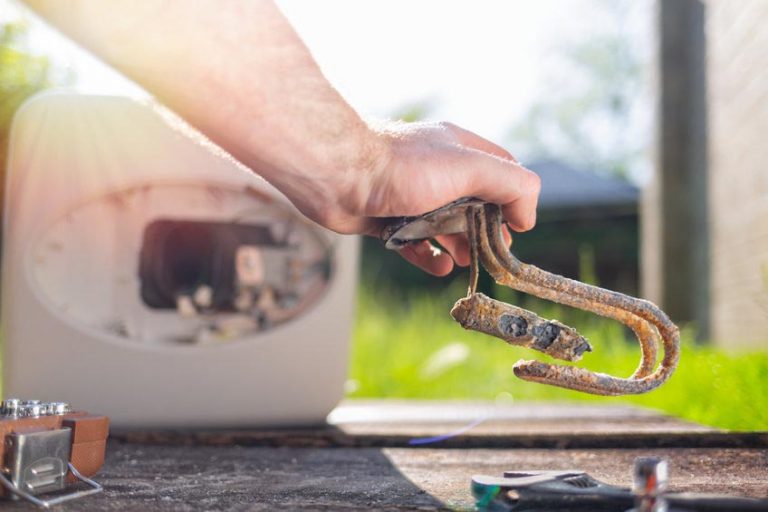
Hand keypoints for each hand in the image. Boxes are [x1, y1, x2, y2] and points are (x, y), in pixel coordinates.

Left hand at [299, 121, 541, 275]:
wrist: (336, 175)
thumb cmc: (402, 166)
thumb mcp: (468, 168)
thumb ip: (509, 185)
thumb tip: (526, 216)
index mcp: (459, 150)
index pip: (502, 171)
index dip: (515, 198)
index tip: (518, 228)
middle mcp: (436, 170)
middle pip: (475, 202)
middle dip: (487, 230)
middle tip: (494, 255)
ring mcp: (410, 195)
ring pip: (444, 224)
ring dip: (459, 245)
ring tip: (466, 262)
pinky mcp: (385, 218)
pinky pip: (414, 242)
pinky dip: (429, 256)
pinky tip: (438, 268)